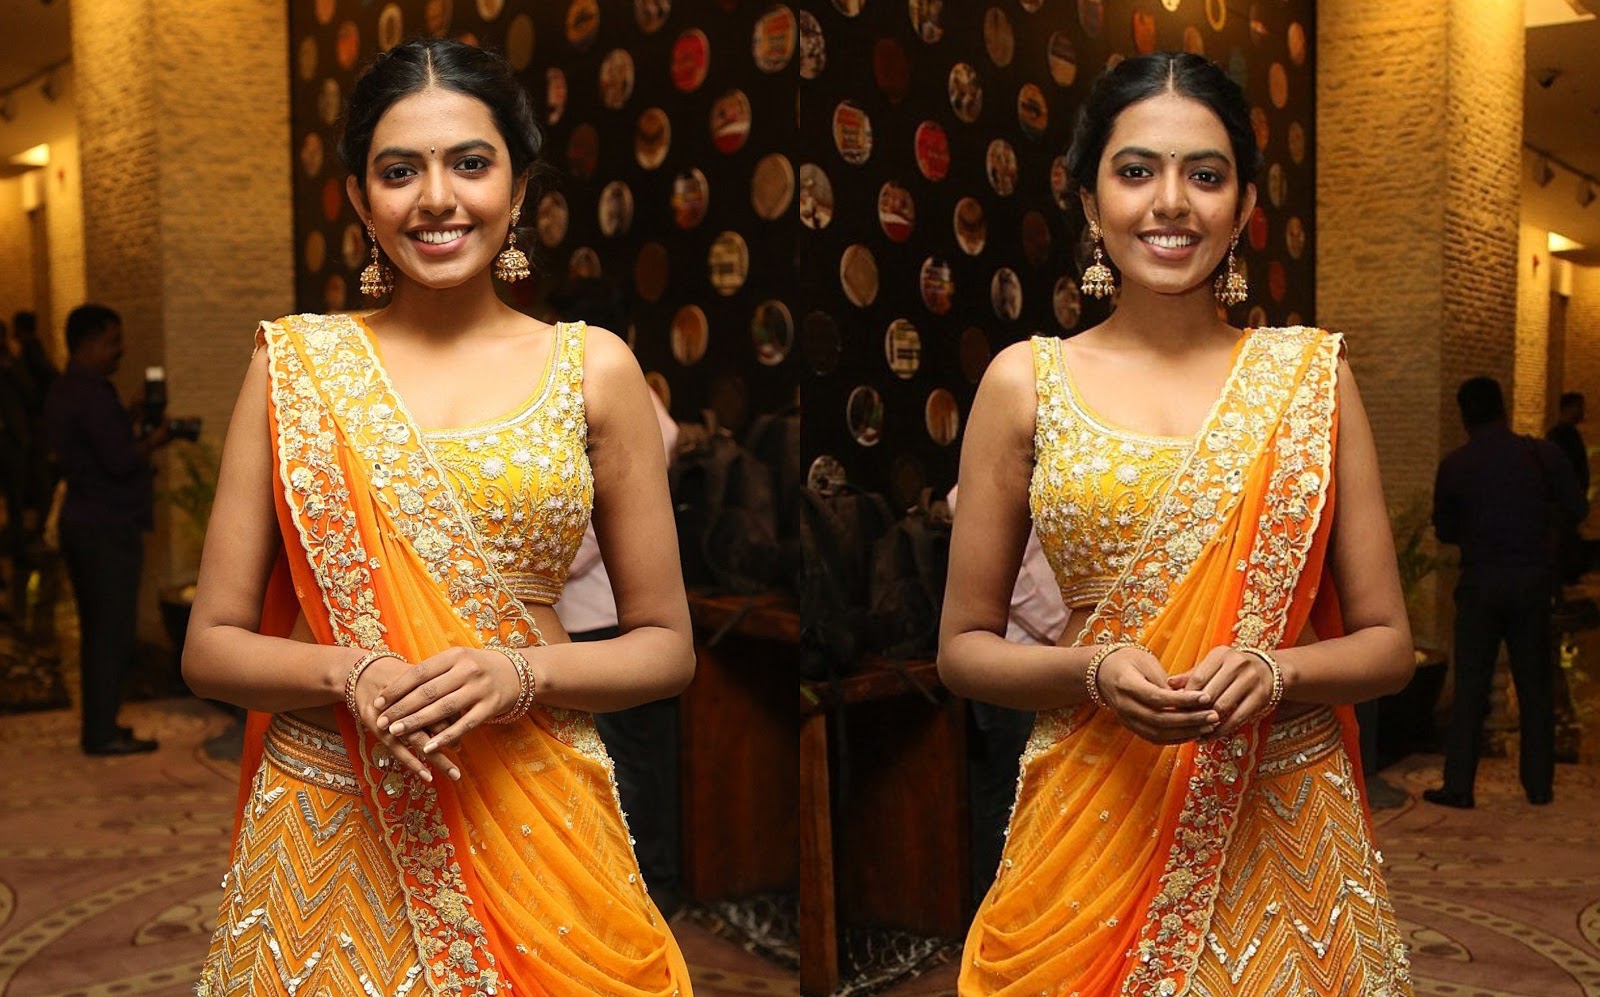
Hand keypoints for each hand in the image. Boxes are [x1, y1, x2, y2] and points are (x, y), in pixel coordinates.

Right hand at [350, 655, 454, 781]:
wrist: (361, 674)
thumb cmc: (396, 677)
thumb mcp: (417, 677)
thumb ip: (439, 691)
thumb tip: (464, 710)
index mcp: (421, 687)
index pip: (444, 703)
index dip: (457, 717)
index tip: (469, 725)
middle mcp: (407, 704)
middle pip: (434, 723)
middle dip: (448, 737)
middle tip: (459, 749)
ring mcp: (392, 718)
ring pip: (419, 740)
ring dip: (437, 758)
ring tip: (454, 773)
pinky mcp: (380, 730)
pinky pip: (398, 750)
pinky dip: (414, 764)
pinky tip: (427, 776)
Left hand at [371, 647, 521, 760]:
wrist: (517, 673)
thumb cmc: (478, 667)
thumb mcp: (458, 660)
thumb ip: (433, 671)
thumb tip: (397, 687)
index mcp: (455, 655)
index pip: (419, 672)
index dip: (397, 688)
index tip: (378, 701)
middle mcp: (467, 670)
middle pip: (428, 692)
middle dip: (401, 708)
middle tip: (381, 721)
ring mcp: (480, 689)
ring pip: (443, 709)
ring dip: (417, 722)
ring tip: (396, 732)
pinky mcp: (490, 706)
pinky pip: (464, 725)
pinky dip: (445, 737)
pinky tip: (428, 747)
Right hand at [1094, 645, 1217, 743]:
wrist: (1101, 673)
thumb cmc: (1127, 661)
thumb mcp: (1145, 661)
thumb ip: (1164, 681)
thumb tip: (1189, 698)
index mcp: (1126, 685)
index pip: (1157, 698)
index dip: (1183, 700)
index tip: (1206, 697)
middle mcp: (1124, 706)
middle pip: (1160, 720)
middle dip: (1190, 720)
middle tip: (1214, 716)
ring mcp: (1126, 720)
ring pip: (1158, 734)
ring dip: (1186, 733)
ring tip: (1209, 726)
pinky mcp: (1131, 727)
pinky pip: (1155, 738)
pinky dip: (1176, 738)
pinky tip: (1194, 733)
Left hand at [1168, 645, 1275, 737]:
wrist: (1270, 670)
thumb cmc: (1232, 669)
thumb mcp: (1213, 666)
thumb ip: (1191, 675)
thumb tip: (1168, 683)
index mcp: (1221, 654)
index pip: (1197, 679)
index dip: (1185, 697)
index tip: (1176, 710)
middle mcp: (1237, 664)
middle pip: (1209, 694)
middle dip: (1195, 711)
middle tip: (1183, 724)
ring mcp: (1251, 680)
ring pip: (1222, 706)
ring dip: (1207, 722)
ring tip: (1195, 731)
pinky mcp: (1261, 696)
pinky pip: (1237, 717)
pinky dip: (1222, 729)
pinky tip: (1211, 735)